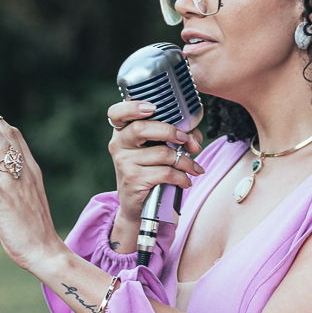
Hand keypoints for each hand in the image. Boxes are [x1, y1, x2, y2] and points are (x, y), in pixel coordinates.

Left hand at [0, 90, 63, 273]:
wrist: (46, 251)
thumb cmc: (35, 228)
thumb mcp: (28, 196)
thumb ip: (16, 181)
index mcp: (30, 170)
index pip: (13, 135)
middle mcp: (24, 172)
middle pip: (6, 134)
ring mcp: (15, 185)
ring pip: (0, 148)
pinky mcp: (4, 201)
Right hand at [107, 99, 203, 233]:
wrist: (139, 205)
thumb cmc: (151, 170)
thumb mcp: (159, 148)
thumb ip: (177, 136)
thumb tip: (194, 141)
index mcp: (122, 132)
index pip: (117, 113)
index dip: (132, 107)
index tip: (152, 108)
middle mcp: (118, 145)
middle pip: (141, 128)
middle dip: (171, 131)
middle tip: (187, 141)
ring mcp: (124, 163)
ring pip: (162, 153)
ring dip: (186, 161)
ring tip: (194, 168)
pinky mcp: (133, 180)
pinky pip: (165, 173)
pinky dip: (182, 177)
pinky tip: (186, 181)